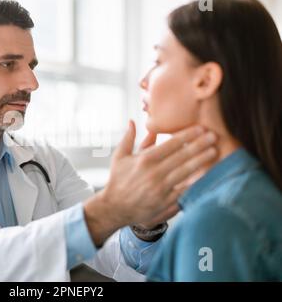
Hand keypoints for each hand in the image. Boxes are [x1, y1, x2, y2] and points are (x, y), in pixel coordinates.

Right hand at [84, 120, 217, 245]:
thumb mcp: (119, 157)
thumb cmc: (117, 180)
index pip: (171, 144)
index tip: (200, 128)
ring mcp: (161, 188)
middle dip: (200, 144)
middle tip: (213, 136)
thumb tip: (134, 121)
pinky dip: (196, 181)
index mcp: (144, 159)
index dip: (187, 135)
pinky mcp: (165, 202)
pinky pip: (185, 189)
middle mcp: (154, 173)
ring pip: (186, 171)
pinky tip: (206, 174)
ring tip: (214, 151)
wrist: (114, 207)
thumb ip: (129, 138)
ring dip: (202, 160)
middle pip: (182, 156)